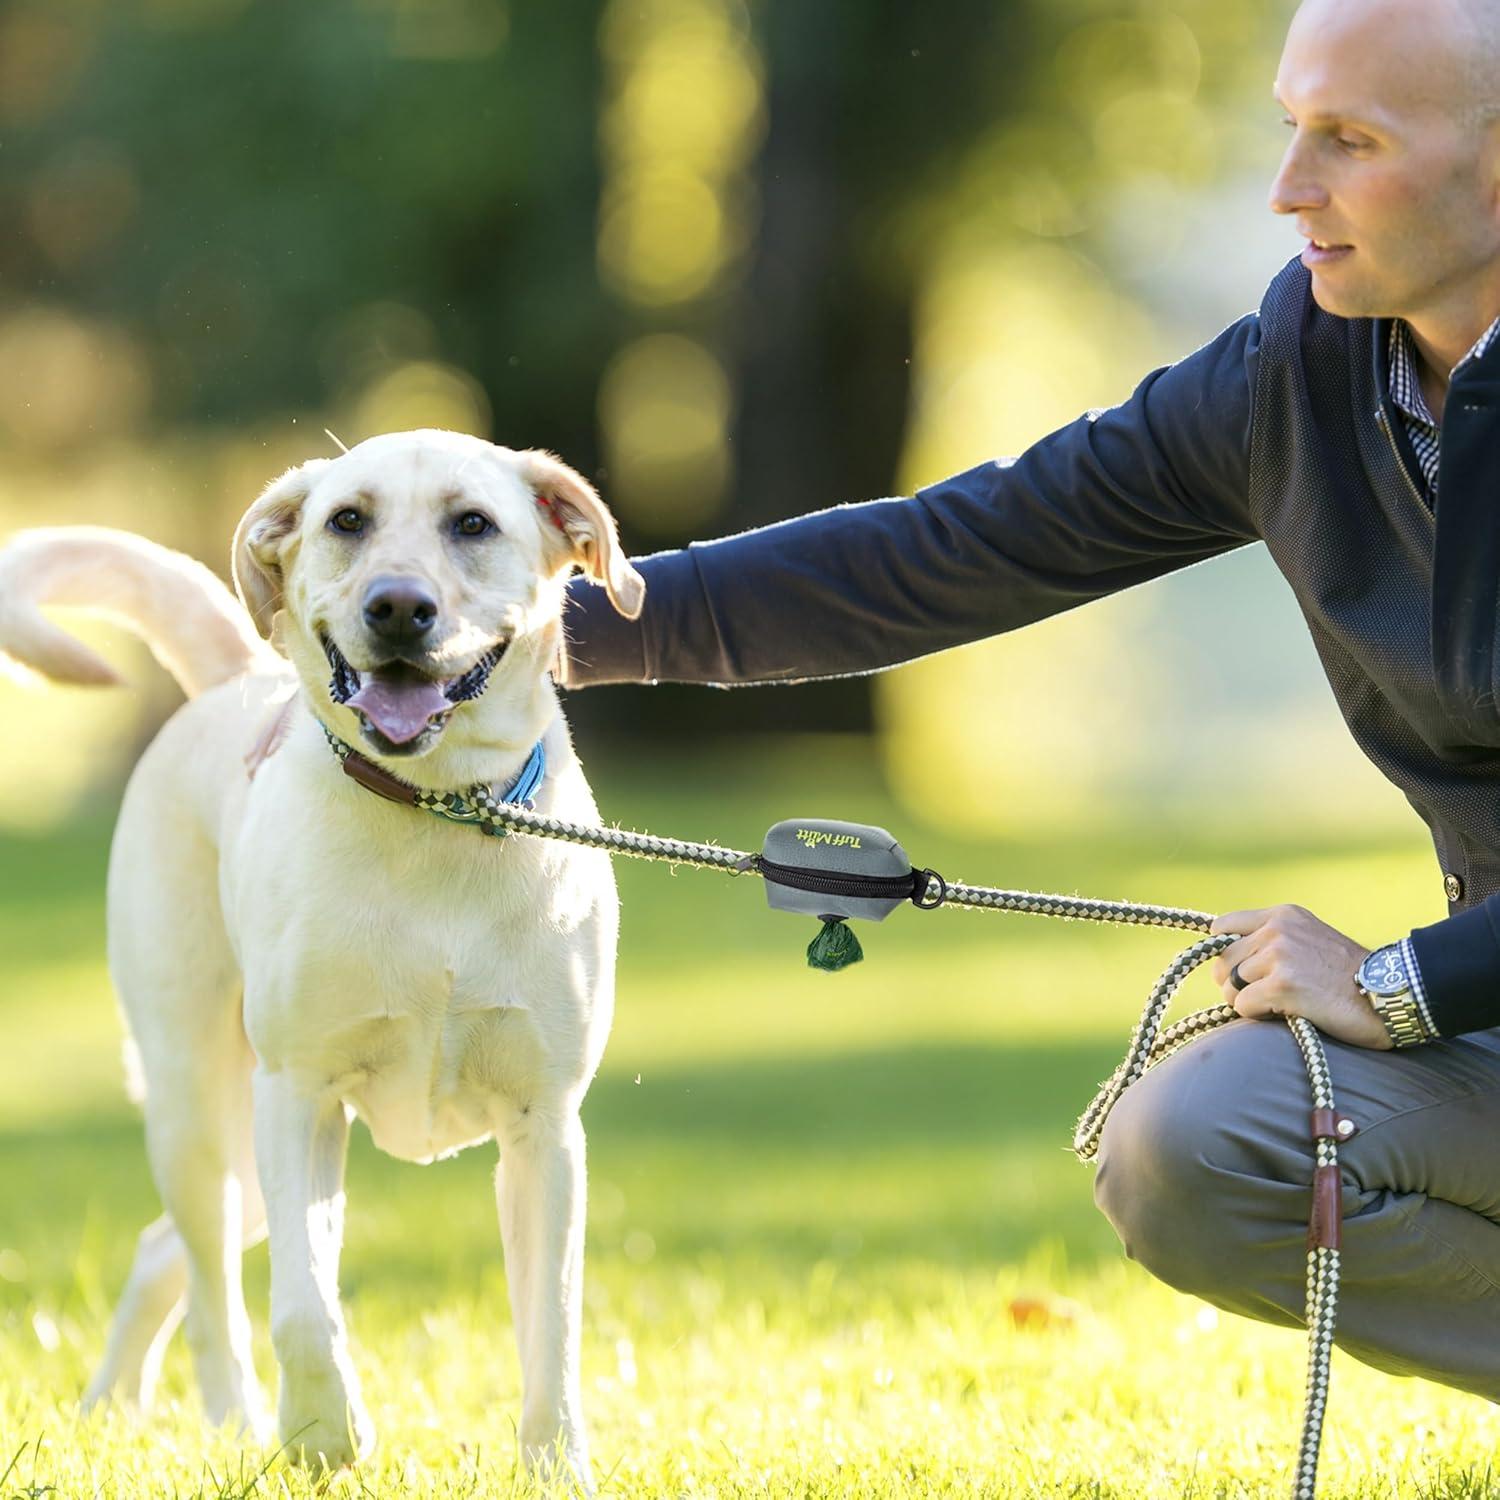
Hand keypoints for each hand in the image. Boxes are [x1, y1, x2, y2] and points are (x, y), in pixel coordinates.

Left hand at [1210, 904, 1390, 1049]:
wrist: (1390, 994)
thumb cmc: (1350, 976)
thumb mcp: (1311, 940)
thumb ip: (1274, 941)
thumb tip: (1227, 962)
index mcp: (1282, 916)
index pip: (1223, 928)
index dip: (1227, 954)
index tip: (1241, 971)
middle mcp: (1277, 930)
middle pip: (1222, 962)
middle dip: (1235, 984)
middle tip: (1264, 996)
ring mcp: (1279, 956)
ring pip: (1229, 986)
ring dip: (1248, 1002)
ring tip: (1280, 1005)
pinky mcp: (1282, 985)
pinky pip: (1243, 1005)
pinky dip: (1258, 1016)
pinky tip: (1286, 1013)